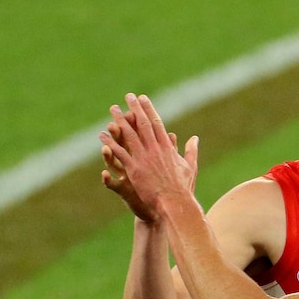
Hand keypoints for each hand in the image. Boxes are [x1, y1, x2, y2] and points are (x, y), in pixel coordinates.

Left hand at [101, 93, 198, 215]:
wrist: (175, 202)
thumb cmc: (183, 187)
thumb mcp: (190, 166)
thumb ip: (190, 150)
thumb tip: (195, 139)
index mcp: (167, 147)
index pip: (156, 123)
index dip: (149, 109)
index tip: (142, 98)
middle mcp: (155, 149)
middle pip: (142, 125)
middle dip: (135, 109)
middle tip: (127, 96)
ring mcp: (144, 159)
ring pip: (129, 136)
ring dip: (120, 122)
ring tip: (113, 110)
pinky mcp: (134, 170)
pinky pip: (120, 154)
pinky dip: (111, 144)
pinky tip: (102, 135)